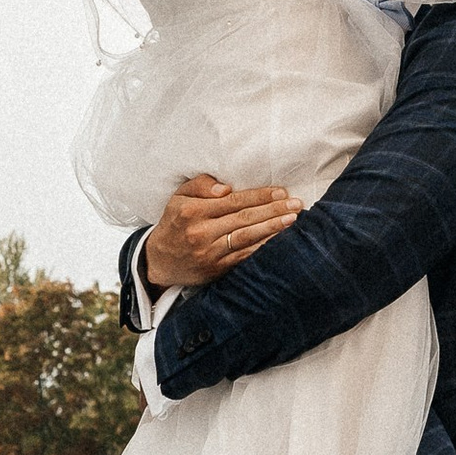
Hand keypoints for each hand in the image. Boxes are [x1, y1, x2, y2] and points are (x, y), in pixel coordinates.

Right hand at [142, 175, 299, 290]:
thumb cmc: (174, 222)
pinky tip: (279, 241)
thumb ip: (200, 185)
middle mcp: (201, 232)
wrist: (159, 260)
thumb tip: (224, 188)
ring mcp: (209, 252)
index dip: (259, 196)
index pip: (233, 200)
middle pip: (244, 218)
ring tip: (293, 219)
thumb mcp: (178, 197)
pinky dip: (263, 248)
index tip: (281, 191)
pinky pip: (244, 256)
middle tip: (296, 204)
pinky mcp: (216, 269)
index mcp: (192, 211)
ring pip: (246, 237)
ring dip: (273, 228)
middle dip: (273, 210)